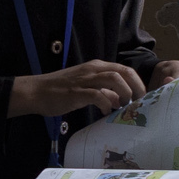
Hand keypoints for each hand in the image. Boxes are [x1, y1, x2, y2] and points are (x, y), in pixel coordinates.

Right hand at [6, 60, 151, 122]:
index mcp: (97, 66)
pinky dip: (106, 103)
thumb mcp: (86, 88)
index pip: (125, 69)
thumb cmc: (61, 90)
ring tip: (123, 106)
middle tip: (138, 103)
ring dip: (124, 93)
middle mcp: (93, 69)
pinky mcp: (77, 92)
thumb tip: (118, 101)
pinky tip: (105, 112)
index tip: (141, 98)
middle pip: (124, 72)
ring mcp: (85, 79)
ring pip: (114, 79)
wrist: (37, 91)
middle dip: (136, 87)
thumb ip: (104, 92)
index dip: (137, 83)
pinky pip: (98, 95)